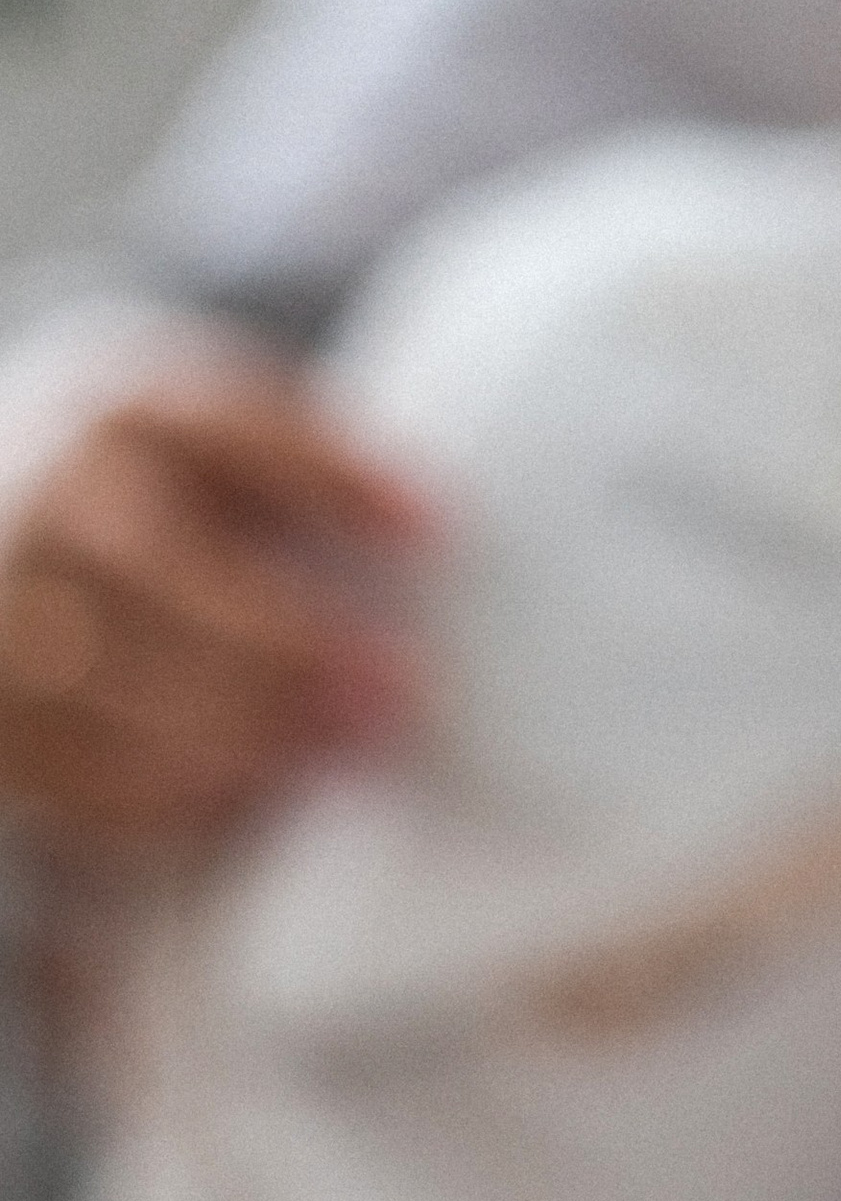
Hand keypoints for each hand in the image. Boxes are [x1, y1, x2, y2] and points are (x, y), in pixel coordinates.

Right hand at [0, 365, 430, 856]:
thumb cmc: (148, 481)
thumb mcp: (204, 436)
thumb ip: (295, 478)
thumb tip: (432, 552)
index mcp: (123, 405)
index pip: (232, 428)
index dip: (336, 477)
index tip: (437, 528)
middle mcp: (42, 489)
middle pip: (159, 565)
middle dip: (284, 643)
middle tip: (395, 693)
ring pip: (103, 679)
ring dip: (233, 730)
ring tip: (337, 750)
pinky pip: (60, 768)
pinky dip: (157, 794)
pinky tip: (243, 794)